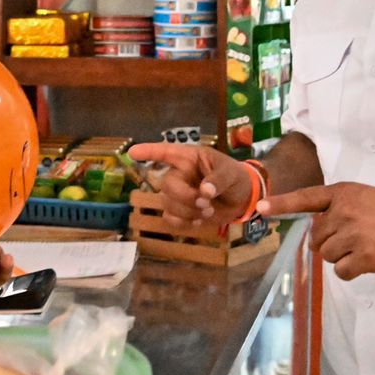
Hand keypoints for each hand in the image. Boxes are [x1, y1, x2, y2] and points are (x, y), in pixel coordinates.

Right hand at [127, 142, 252, 227]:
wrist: (242, 199)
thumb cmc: (235, 178)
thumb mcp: (232, 173)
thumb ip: (218, 179)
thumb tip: (204, 191)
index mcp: (190, 158)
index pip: (166, 151)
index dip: (148, 151)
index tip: (131, 152)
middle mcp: (181, 174)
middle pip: (167, 184)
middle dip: (184, 197)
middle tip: (205, 203)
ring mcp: (179, 194)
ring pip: (168, 203)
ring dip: (187, 211)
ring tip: (208, 211)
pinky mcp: (182, 212)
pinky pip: (169, 218)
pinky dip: (183, 222)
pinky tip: (199, 221)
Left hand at [260, 183, 374, 280]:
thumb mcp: (362, 196)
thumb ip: (338, 208)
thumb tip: (316, 233)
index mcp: (342, 193)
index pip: (307, 198)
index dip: (282, 204)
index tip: (260, 207)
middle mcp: (344, 212)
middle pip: (317, 238)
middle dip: (331, 242)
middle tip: (355, 237)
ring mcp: (354, 234)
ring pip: (328, 256)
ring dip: (343, 257)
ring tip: (365, 246)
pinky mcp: (364, 256)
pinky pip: (341, 271)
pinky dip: (352, 270)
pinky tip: (368, 260)